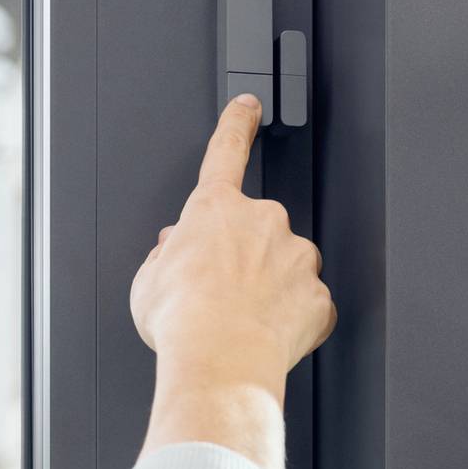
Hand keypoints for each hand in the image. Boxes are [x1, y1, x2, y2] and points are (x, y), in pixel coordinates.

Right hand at [128, 97, 333, 398]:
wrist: (220, 361)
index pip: (226, 153)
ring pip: (287, 267)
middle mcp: (263, 222)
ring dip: (270, 289)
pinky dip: (291, 322)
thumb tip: (173, 251)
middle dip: (245, 256)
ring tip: (243, 322)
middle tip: (223, 294)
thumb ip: (165, 256)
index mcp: (215, 209)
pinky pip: (307, 307)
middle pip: (258, 230)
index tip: (248, 107)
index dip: (236, 126)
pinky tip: (268, 338)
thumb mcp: (148, 281)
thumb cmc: (182, 320)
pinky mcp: (319, 296)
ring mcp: (297, 258)